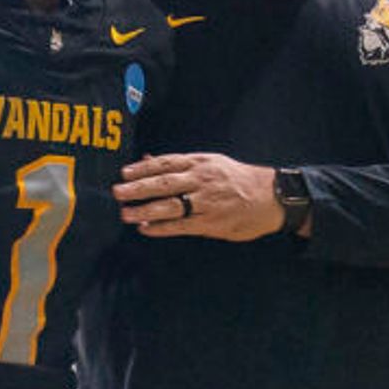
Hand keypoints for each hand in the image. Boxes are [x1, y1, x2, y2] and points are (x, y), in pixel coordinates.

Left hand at [117, 152, 284, 239]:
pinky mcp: (211, 223)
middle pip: (164, 184)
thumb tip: (148, 160)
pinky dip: (161, 228)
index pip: (166, 163)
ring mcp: (206, 203)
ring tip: (126, 214)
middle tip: (118, 192)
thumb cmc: (237, 179)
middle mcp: (201, 181)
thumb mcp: (211, 163)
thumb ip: (180, 164)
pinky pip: (181, 226)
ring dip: (145, 210)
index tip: (124, 172)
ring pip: (170, 206)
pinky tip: (146, 228)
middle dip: (138, 188)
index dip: (144, 168)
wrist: (271, 197)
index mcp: (200, 163)